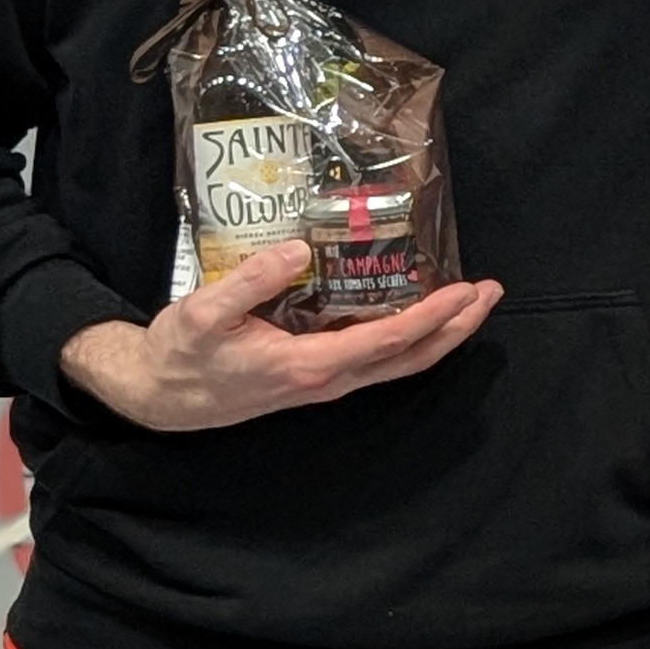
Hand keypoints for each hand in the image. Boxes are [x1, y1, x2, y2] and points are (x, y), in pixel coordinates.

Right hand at [59, 242, 499, 431]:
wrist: (158, 398)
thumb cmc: (179, 355)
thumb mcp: (201, 313)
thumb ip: (248, 282)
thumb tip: (296, 250)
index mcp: (307, 365)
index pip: (389, 340)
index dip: (433, 316)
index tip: (467, 289)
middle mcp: (327, 380)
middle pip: (410, 358)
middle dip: (457, 328)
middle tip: (491, 292)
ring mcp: (325, 383)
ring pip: (398, 364)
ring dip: (440, 334)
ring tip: (471, 301)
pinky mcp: (317, 377)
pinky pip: (377, 361)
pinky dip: (409, 339)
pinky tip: (418, 313)